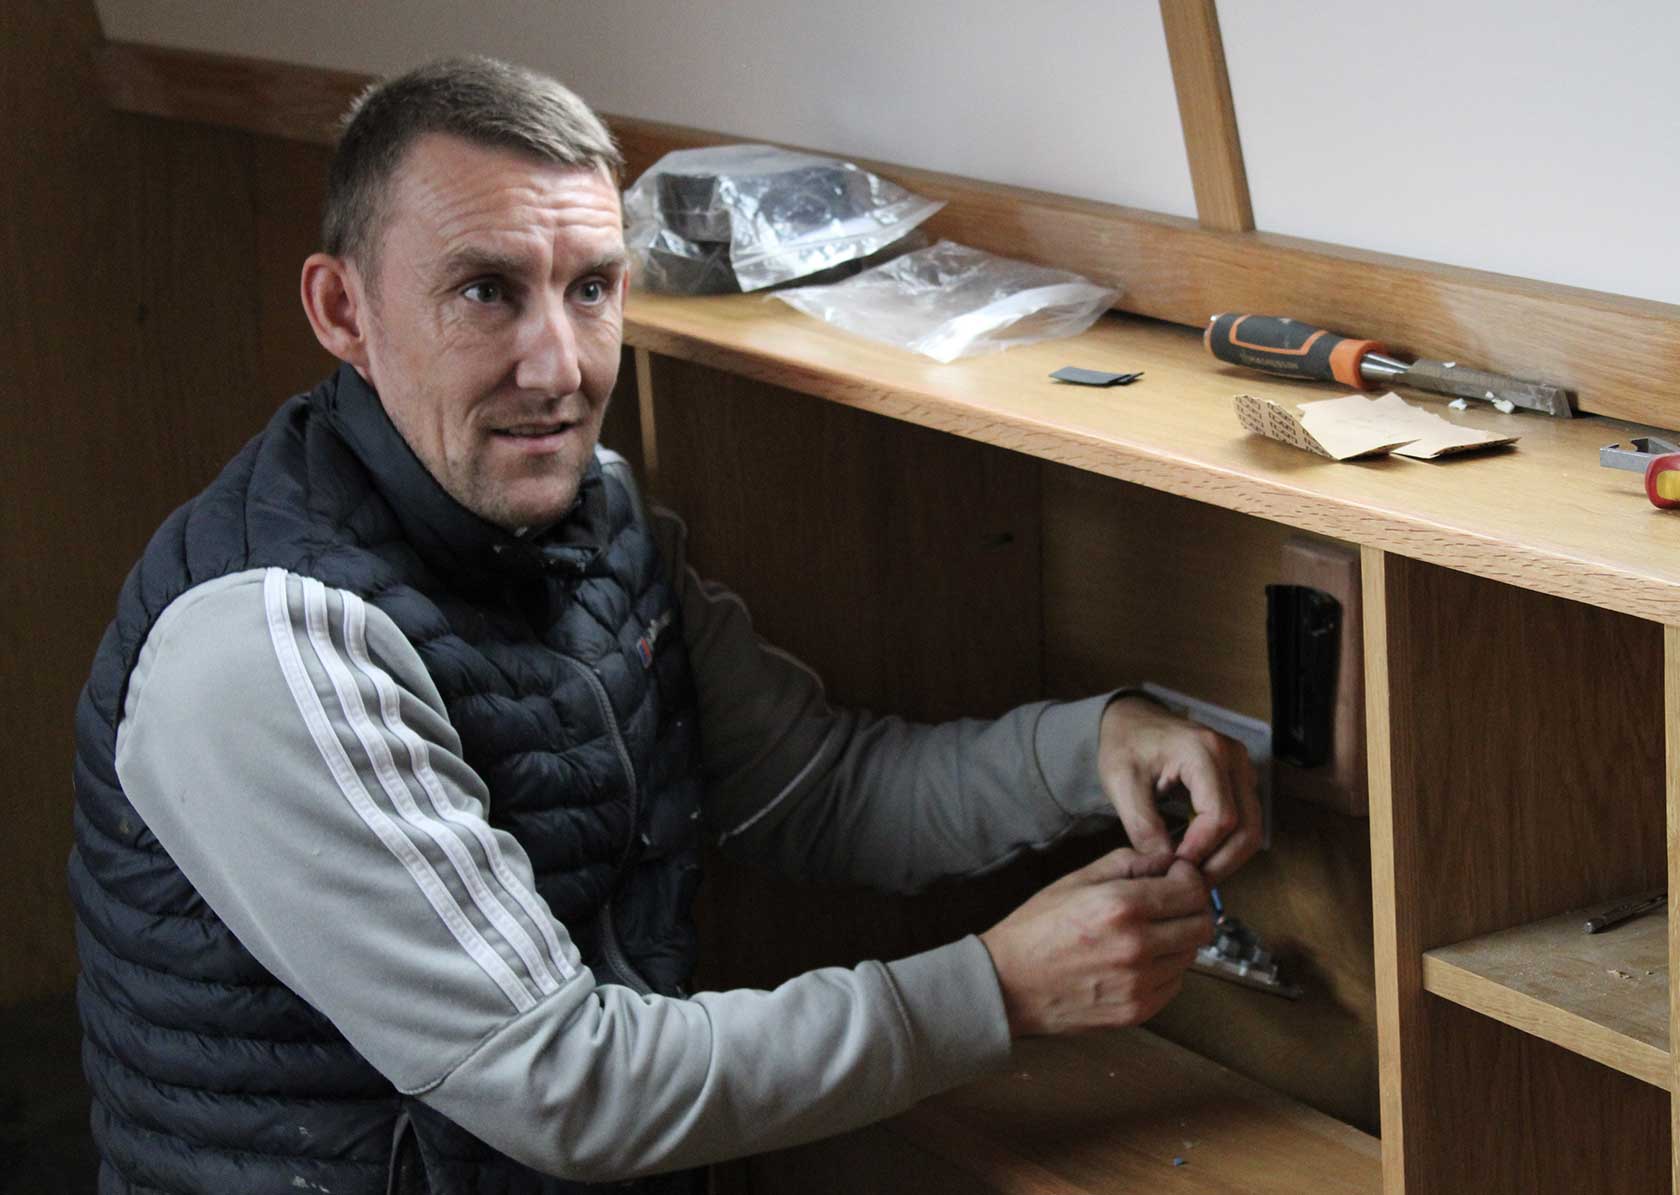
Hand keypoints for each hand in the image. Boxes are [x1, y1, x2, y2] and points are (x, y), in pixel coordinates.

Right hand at [979, 848, 1212, 1036]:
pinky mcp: (1137, 1011)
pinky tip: (1138, 960)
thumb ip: (1128, 863)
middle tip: (1170, 904)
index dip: (1189, 877)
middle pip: (1202, 924)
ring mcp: (1139, 983)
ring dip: (1178, 939)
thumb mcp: (1076, 879)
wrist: (1008, 984)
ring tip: (1147, 933)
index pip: (1191, 889)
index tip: (1177, 876)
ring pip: (1191, 955)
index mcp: (1120, 906)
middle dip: (1192, 908)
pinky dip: (1165, 968)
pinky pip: (1174, 983)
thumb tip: (1166, 860)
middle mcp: (1136, 946)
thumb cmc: (1036, 928)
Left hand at [1097, 694, 1260, 883]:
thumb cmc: (1125, 744)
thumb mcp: (1121, 783)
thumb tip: (1165, 866)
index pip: (1221, 816)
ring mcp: (1241, 766)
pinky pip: (1245, 819)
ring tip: (1193, 874)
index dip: (1201, 850)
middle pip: (1247, 827)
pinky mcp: (1239, 777)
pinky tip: (1198, 855)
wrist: (1131, 719)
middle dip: (1220, 862)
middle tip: (1189, 884)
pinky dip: (1226, 843)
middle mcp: (1233, 756)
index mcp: (1204, 751)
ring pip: (1252, 827)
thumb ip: (1142, 825)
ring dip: (1226, 857)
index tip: (1175, 870)